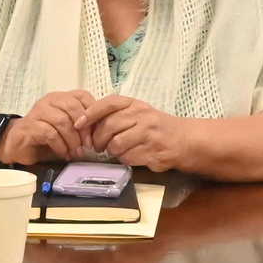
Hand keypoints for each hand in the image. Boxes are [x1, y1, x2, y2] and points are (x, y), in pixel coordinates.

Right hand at [2, 89, 98, 166]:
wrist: (17, 144)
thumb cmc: (44, 137)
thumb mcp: (67, 129)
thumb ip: (82, 126)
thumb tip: (101, 132)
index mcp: (61, 98)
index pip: (83, 96)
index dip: (93, 114)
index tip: (96, 132)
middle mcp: (49, 101)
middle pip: (73, 107)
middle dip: (84, 130)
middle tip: (87, 145)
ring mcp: (38, 112)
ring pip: (62, 121)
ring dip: (72, 140)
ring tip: (75, 152)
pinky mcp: (30, 125)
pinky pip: (50, 133)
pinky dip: (60, 145)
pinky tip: (63, 153)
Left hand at [80, 93, 194, 170]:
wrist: (183, 139)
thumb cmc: (154, 127)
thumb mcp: (136, 113)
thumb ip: (115, 115)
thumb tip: (86, 124)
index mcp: (135, 104)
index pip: (108, 103)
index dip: (90, 113)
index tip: (78, 124)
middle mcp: (142, 115)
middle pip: (109, 126)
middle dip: (98, 139)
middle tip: (96, 146)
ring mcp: (148, 133)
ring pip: (116, 144)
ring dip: (111, 151)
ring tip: (115, 151)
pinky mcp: (152, 150)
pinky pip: (128, 157)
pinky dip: (125, 159)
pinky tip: (131, 156)